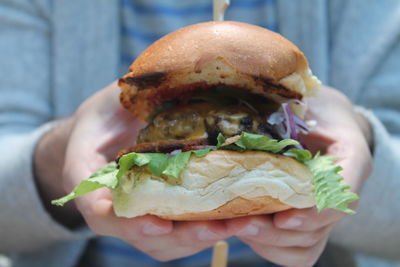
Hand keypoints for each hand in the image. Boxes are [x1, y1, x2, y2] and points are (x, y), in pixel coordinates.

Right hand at [54, 82, 229, 259]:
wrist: (106, 131)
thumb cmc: (107, 113)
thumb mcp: (113, 98)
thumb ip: (131, 96)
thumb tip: (174, 79)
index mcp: (90, 179)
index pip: (101, 213)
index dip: (128, 222)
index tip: (159, 222)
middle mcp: (113, 206)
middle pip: (141, 236)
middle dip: (179, 237)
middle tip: (215, 228)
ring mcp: (139, 212)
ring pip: (165, 242)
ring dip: (198, 238)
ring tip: (235, 225)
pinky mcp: (161, 212)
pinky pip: (179, 231)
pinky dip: (204, 229)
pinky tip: (233, 217)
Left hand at [226, 86, 372, 266]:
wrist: (322, 120)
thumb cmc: (313, 107)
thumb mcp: (305, 98)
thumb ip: (288, 107)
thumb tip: (245, 114)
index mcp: (349, 156)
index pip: (343, 189)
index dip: (316, 209)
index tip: (284, 218)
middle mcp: (342, 191)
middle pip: (319, 227)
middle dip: (277, 230)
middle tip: (240, 222)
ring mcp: (324, 211)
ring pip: (307, 245)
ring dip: (269, 241)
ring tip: (234, 226)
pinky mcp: (307, 223)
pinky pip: (296, 251)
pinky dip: (270, 247)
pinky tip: (244, 231)